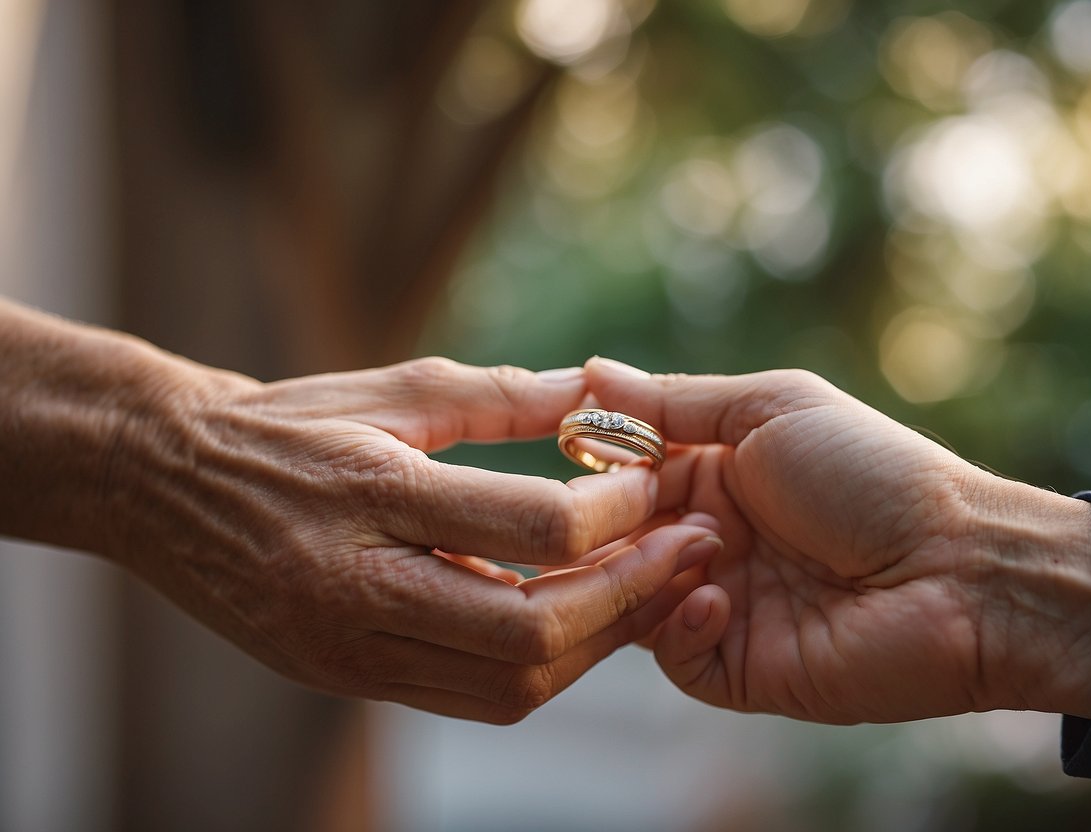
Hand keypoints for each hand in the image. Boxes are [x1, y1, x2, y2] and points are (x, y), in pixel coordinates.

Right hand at [102, 355, 719, 722]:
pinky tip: (574, 620)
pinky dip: (539, 668)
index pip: (533, 528)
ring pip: (509, 685)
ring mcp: (348, 648)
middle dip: (626, 597)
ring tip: (643, 589)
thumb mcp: (389, 389)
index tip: (655, 482)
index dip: (616, 512)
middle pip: (531, 632)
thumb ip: (500, 396)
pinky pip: (470, 699)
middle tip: (684, 553)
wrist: (164, 485)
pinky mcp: (348, 678)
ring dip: (594, 644)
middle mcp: (357, 587)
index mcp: (370, 494)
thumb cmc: (283, 424)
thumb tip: (598, 393)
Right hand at [585, 358, 1090, 723]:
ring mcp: (721, 605)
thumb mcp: (771, 409)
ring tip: (683, 548)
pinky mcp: (738, 667)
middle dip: (602, 526)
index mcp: (716, 476)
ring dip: (637, 572)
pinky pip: (673, 656)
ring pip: (628, 599)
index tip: (565, 451)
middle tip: (602, 513)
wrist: (961, 569)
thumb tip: (590, 374)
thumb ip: (675, 403)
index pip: (623, 476)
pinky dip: (677, 626)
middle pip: (615, 541)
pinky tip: (717, 597)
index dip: (593, 467)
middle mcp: (710, 540)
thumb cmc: (873, 473)